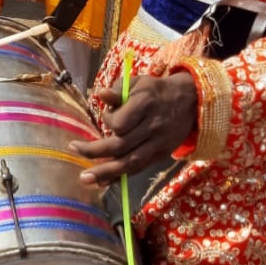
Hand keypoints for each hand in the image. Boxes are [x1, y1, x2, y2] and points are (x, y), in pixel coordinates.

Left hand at [70, 72, 197, 185]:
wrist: (190, 101)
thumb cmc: (156, 90)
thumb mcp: (138, 82)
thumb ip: (118, 91)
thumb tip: (100, 94)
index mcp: (145, 104)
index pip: (121, 123)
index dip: (109, 121)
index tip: (107, 116)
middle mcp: (152, 126)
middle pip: (122, 145)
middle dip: (96, 151)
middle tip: (75, 150)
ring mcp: (158, 143)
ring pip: (130, 162)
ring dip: (106, 172)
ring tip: (86, 178)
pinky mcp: (161, 154)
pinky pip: (139, 168)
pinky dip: (121, 176)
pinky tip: (104, 182)